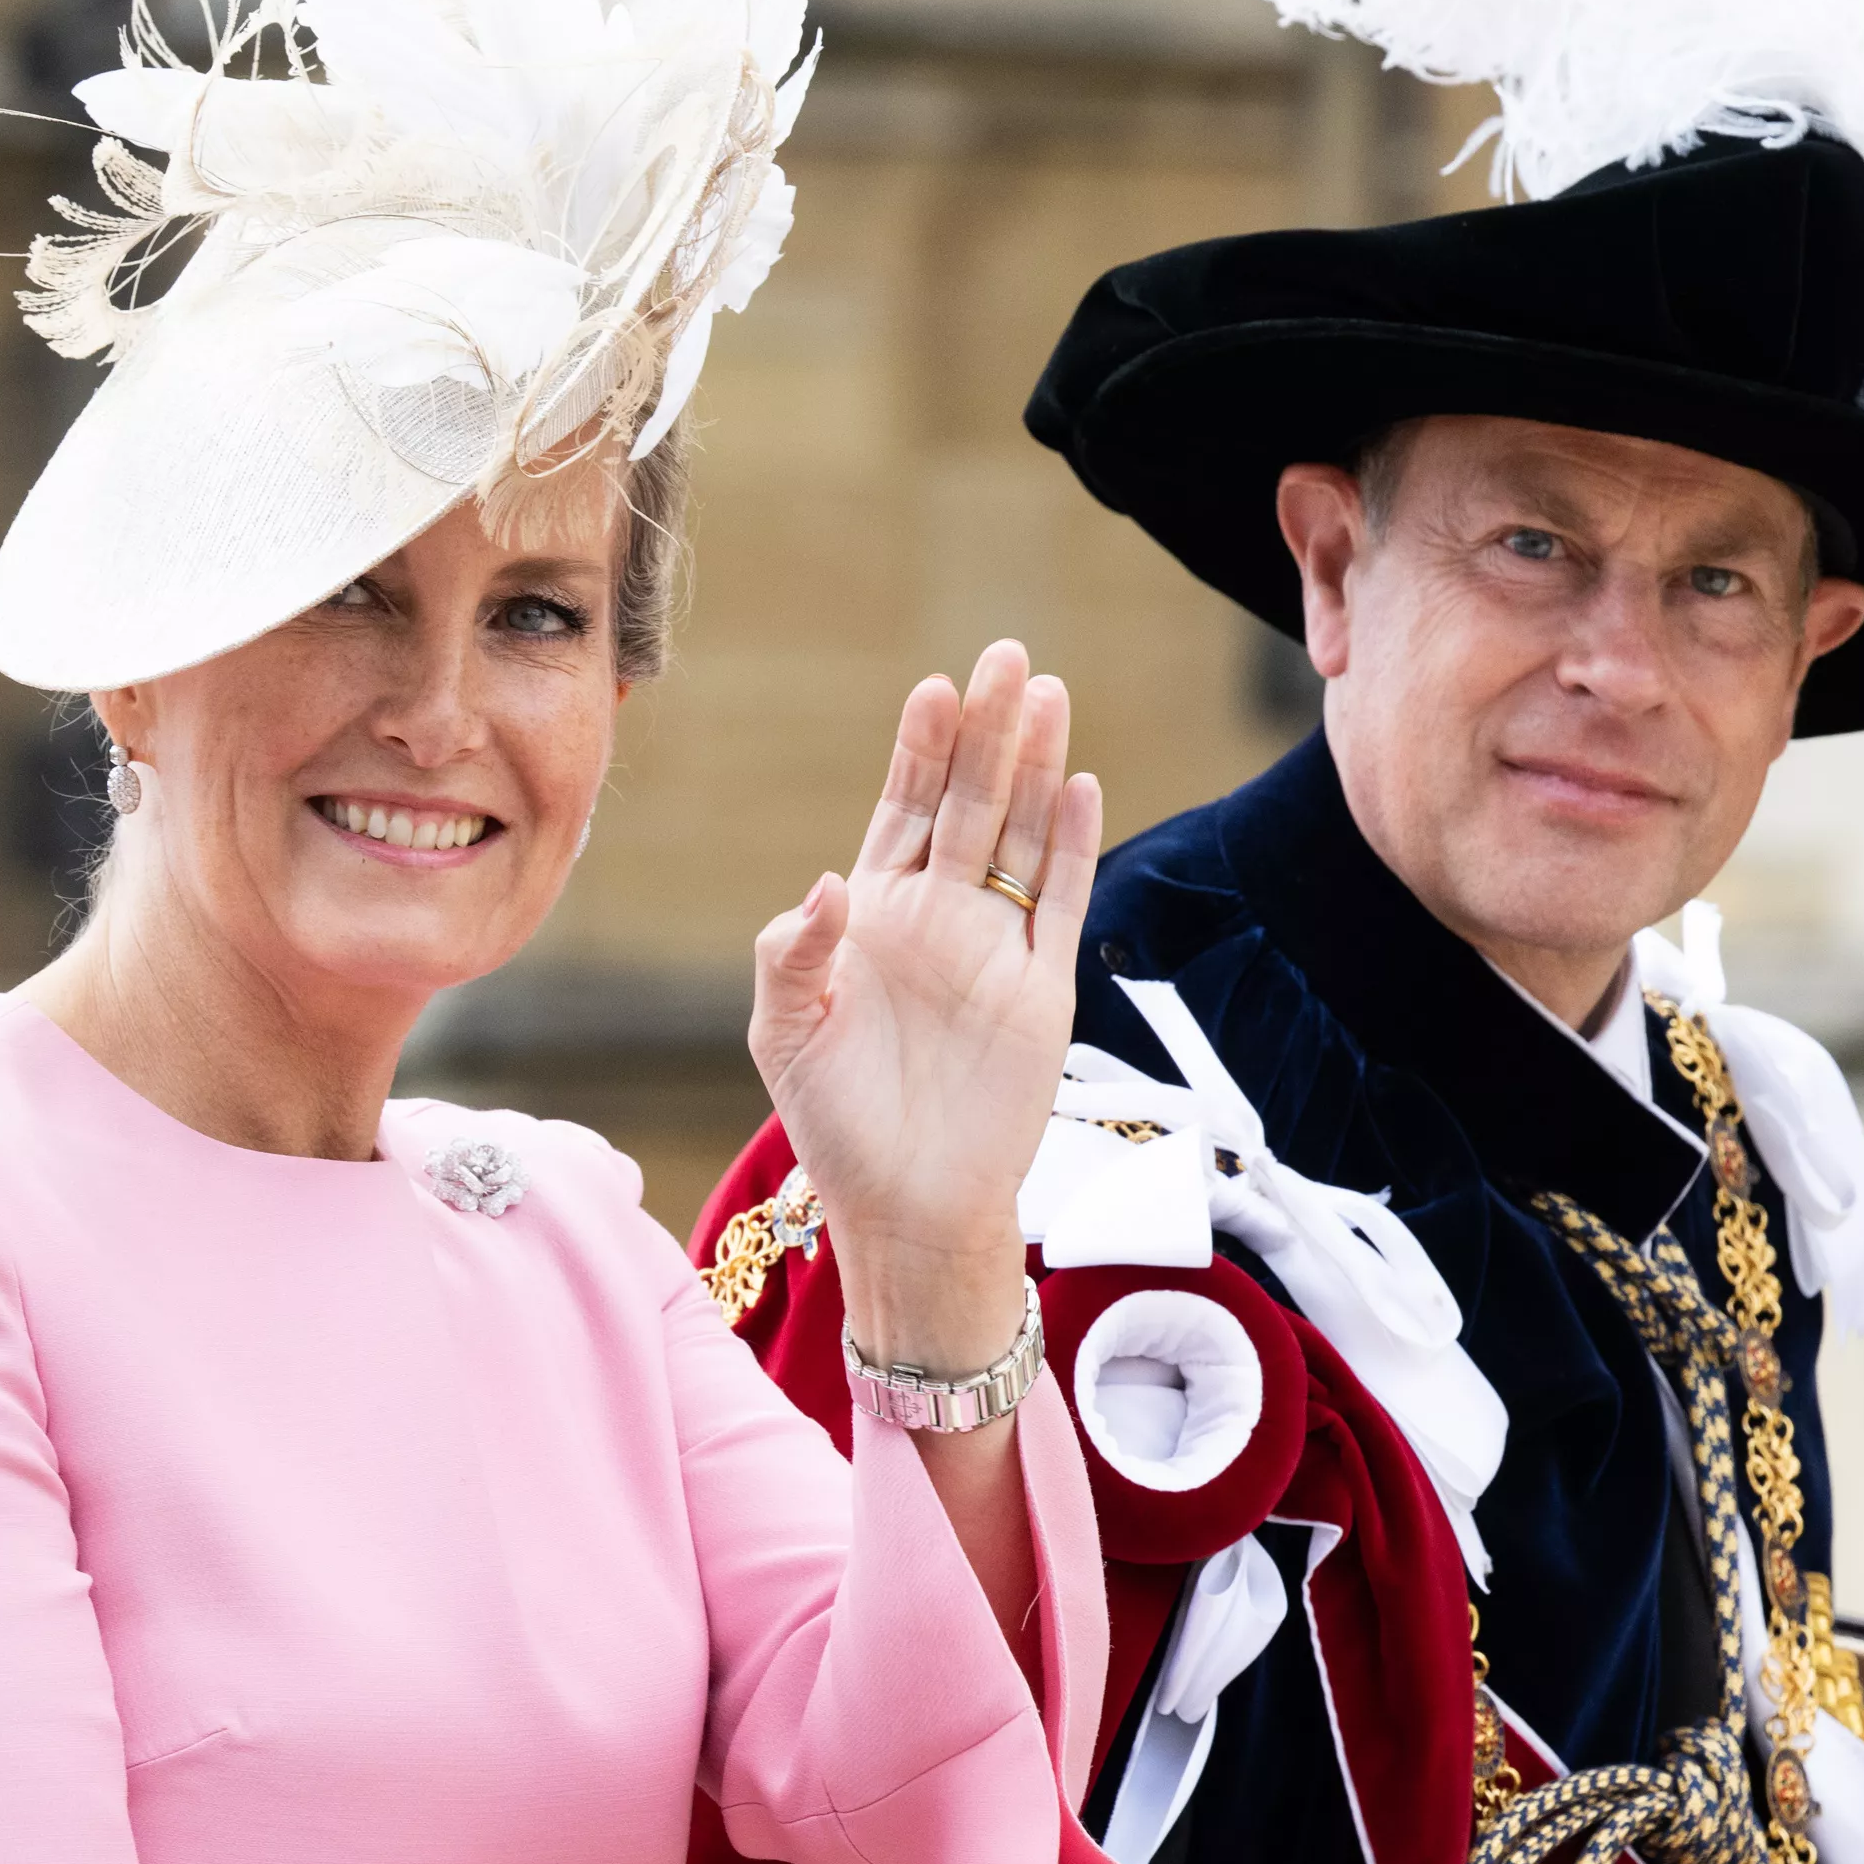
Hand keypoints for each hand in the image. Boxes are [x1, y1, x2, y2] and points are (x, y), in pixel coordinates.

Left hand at [748, 640, 1098, 1377]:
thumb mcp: (784, 1032)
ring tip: (1048, 694)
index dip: (918, 750)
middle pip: (969, 802)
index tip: (933, 689)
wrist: (907, 1207)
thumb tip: (830, 882)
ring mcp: (994, 949)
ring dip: (1035, 768)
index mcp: (872, 918)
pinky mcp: (1041, 990)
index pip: (901, 810)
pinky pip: (1061, 903)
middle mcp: (938, 918)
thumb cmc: (835, 1123)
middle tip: (1007, 656)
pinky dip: (1071, 846)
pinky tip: (1079, 786)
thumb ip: (791, 951)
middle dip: (986, 731)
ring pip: (1020, 836)